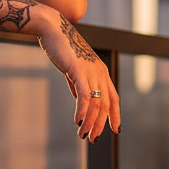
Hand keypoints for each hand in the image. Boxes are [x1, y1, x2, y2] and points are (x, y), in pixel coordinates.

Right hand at [37, 12, 120, 141]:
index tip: (116, 130)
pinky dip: (83, 110)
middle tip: (94, 139)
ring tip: (83, 135)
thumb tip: (80, 100)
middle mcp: (100, 72)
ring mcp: (91, 71)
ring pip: (96, 103)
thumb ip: (78, 84)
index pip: (113, 98)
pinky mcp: (79, 70)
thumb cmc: (61, 47)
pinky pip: (85, 95)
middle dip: (101, 124)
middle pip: (106, 105)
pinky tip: (79, 121)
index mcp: (101, 71)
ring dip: (90, 122)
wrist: (52, 29)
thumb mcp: (73, 69)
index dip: (115, 115)